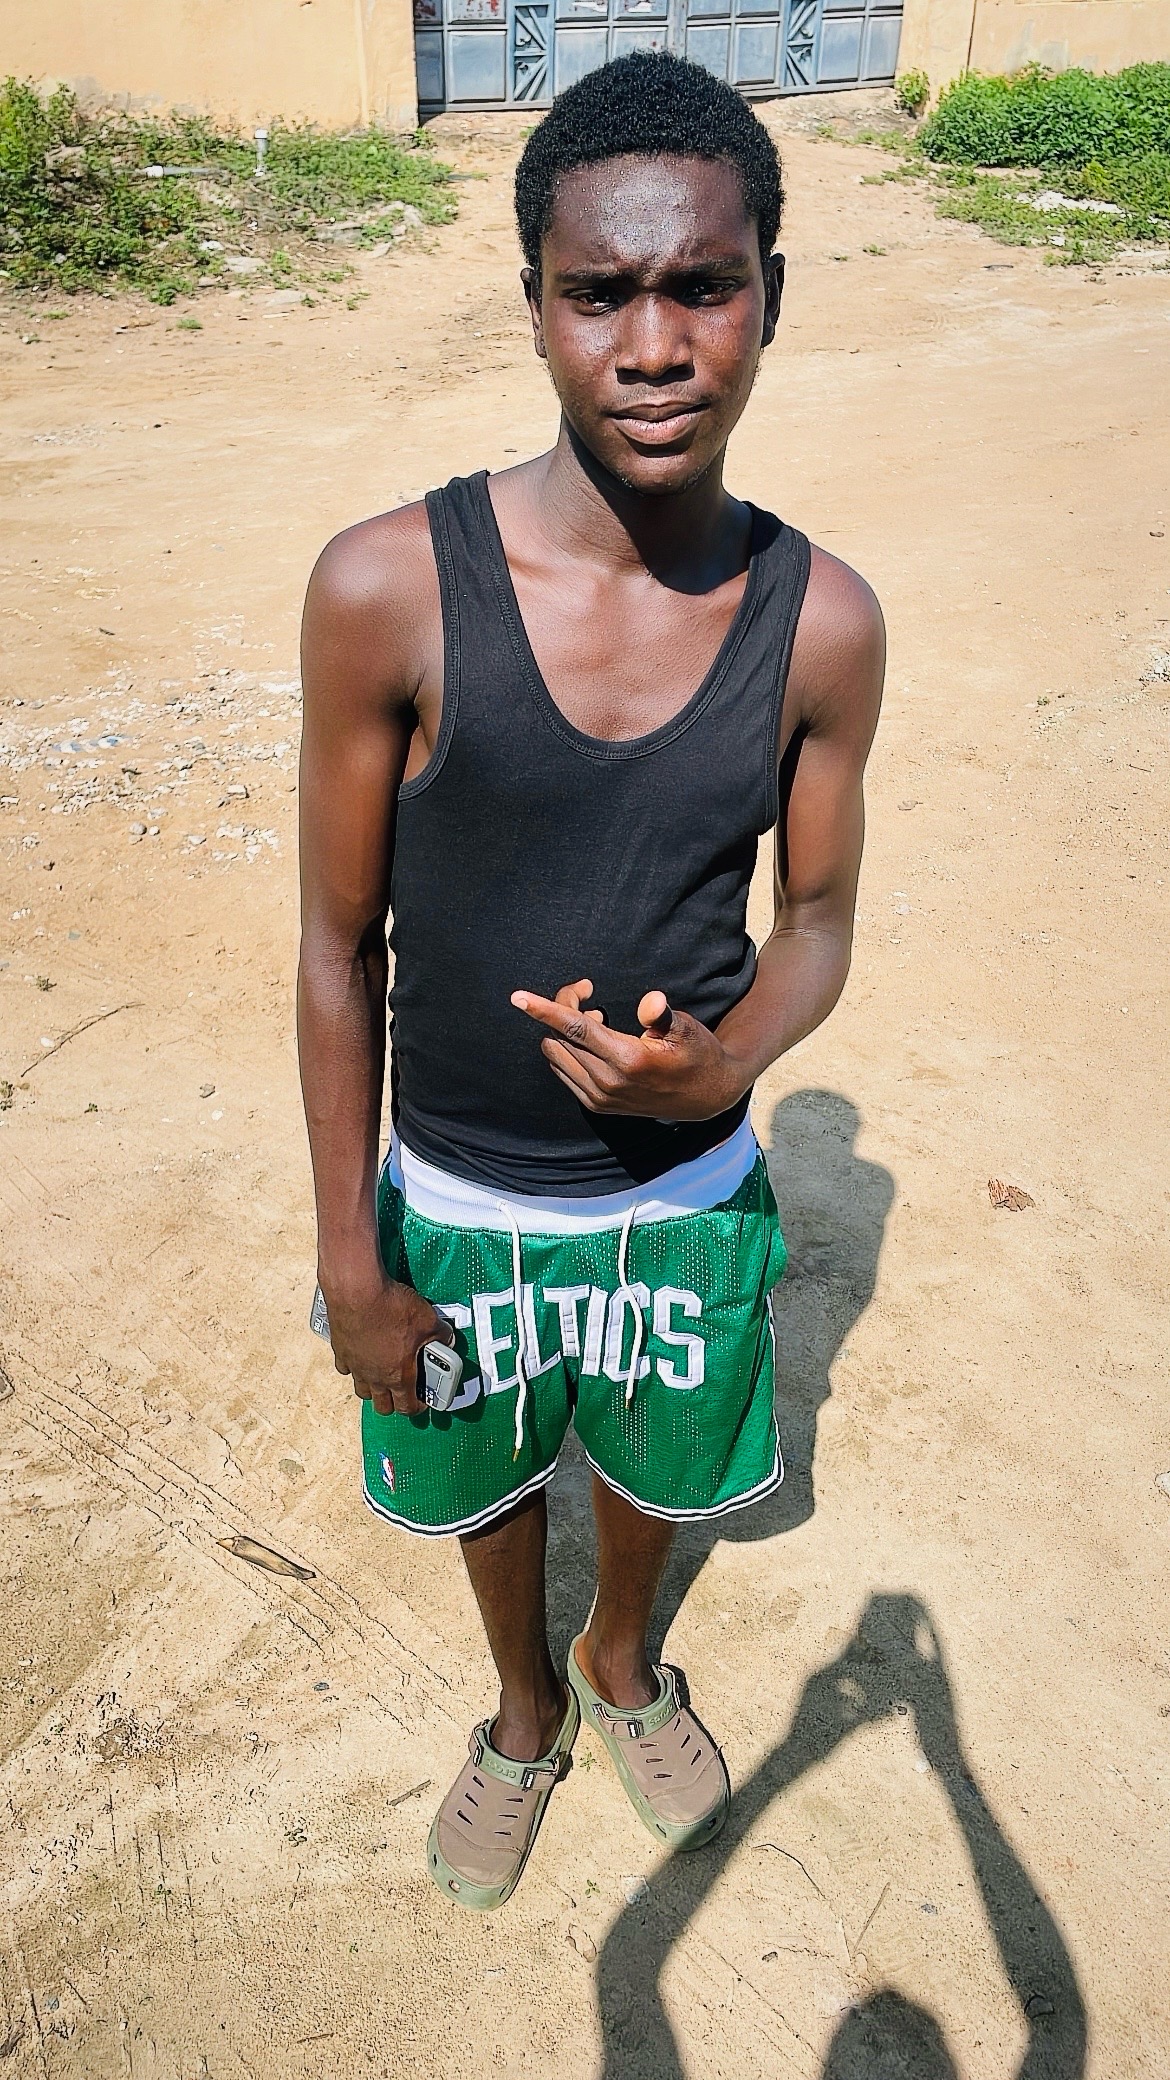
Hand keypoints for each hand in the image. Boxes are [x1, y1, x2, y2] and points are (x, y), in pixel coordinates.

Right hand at [321, 1272, 452, 1416]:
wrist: (357, 1292)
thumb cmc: (391, 1308)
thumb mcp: (428, 1320)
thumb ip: (441, 1335)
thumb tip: (447, 1338)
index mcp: (399, 1376)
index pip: (408, 1407)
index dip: (418, 1407)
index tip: (422, 1401)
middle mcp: (375, 1377)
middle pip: (382, 1406)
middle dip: (394, 1402)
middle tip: (403, 1391)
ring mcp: (355, 1366)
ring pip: (362, 1390)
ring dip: (373, 1388)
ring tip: (382, 1375)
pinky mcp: (340, 1351)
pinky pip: (346, 1368)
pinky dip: (355, 1367)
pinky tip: (362, 1355)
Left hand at [510, 978, 747, 1121]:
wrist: (706, 1098)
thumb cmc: (698, 1054)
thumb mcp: (687, 1029)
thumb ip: (662, 1016)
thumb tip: (650, 1001)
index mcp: (628, 1059)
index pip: (576, 1028)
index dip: (545, 1009)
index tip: (517, 997)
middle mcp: (607, 1082)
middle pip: (560, 1037)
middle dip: (563, 1008)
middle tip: (587, 990)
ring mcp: (599, 1097)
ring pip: (556, 1055)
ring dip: (562, 1031)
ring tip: (596, 1016)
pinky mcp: (597, 1105)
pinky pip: (563, 1071)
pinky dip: (566, 1050)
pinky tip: (592, 1038)